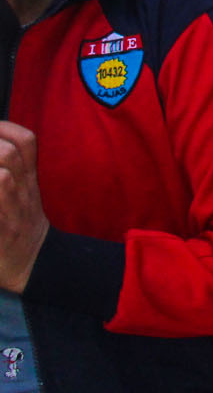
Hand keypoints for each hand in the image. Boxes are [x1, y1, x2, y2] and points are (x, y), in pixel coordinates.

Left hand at [0, 123, 48, 292]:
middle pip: (10, 154)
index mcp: (28, 179)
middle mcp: (23, 191)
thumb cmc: (19, 225)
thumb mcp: (24, 192)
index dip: (4, 128)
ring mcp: (12, 212)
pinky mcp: (1, 232)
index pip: (26, 142)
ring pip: (2, 177)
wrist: (31, 263)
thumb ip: (15, 169)